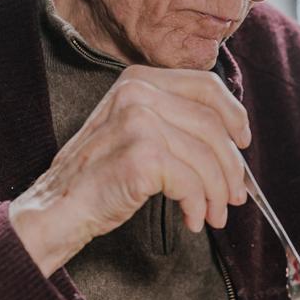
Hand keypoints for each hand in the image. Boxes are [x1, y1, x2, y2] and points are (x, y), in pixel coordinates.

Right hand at [9, 65, 250, 275]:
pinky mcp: (142, 156)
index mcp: (139, 79)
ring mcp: (139, 122)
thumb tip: (233, 141)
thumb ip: (174, 121)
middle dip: (231, 166)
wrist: (56, 208)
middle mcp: (138, 93)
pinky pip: (191, 183)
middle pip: (213, 125)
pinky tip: (192, 219)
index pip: (206, 86)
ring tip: (213, 214)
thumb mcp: (134, 130)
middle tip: (234, 195)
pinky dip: (198, 206)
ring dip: (217, 193)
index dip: (234, 115)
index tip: (243, 142)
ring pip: (206, 157)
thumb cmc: (98, 175)